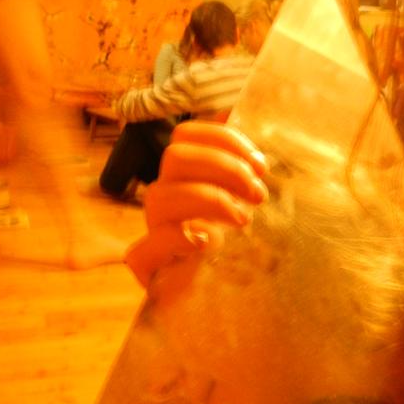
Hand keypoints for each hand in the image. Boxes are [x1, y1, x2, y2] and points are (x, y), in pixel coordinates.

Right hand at [125, 121, 267, 287]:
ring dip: (211, 200)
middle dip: (224, 167)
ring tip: (244, 220)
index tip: (260, 164)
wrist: (226, 294)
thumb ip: (244, 161)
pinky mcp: (149, 267)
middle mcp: (165, 197)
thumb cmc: (239, 242)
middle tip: (258, 193)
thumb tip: (236, 109)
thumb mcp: (250, 198)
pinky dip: (176, 241)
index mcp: (185, 176)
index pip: (186, 135)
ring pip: (160, 195)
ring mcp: (153, 230)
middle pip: (175, 157)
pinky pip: (143, 249)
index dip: (224, 140)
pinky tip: (206, 244)